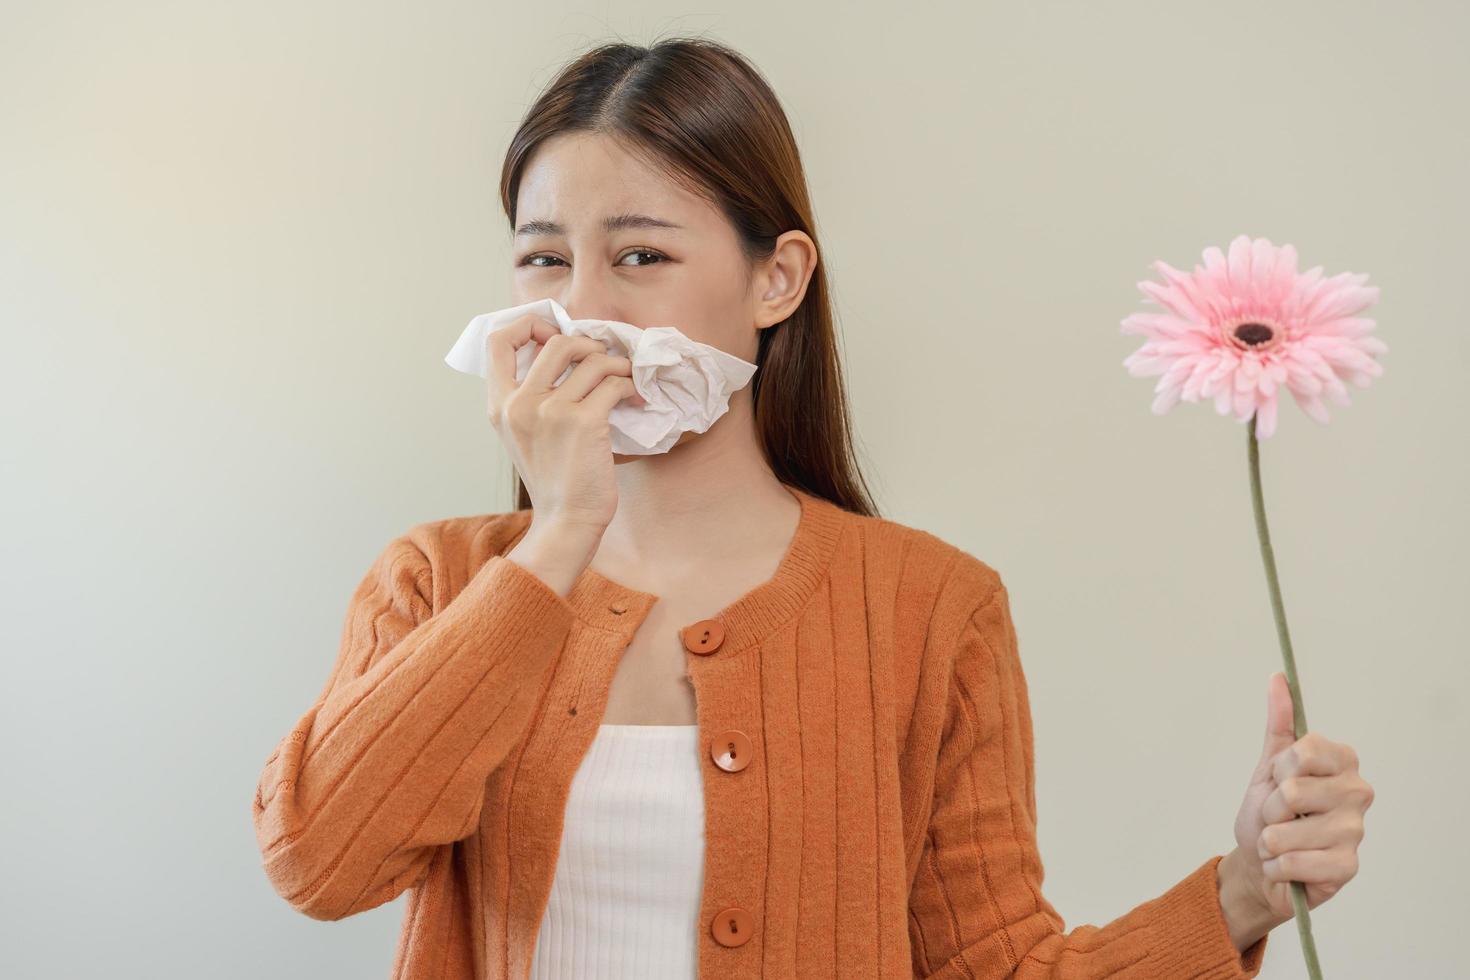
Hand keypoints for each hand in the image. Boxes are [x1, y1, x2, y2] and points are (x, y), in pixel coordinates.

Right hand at [484, 313, 646, 532]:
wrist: (566, 521)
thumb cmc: (554, 479)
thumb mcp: (524, 435)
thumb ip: (530, 398)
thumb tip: (563, 354)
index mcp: (500, 405)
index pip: (497, 340)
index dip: (527, 325)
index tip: (553, 334)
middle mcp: (520, 403)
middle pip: (556, 342)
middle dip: (588, 344)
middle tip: (604, 360)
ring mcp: (551, 411)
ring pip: (592, 359)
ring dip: (617, 364)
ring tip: (626, 379)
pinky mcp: (584, 422)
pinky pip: (613, 383)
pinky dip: (629, 385)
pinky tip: (634, 398)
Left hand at [1231, 671, 1374, 921]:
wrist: (1262, 861)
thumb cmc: (1269, 812)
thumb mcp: (1269, 764)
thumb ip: (1279, 722)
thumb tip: (1279, 677)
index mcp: (1342, 761)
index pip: (1304, 751)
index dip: (1279, 769)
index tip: (1280, 778)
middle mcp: (1358, 792)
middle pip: (1292, 792)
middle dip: (1269, 808)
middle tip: (1278, 815)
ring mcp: (1356, 831)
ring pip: (1286, 831)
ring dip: (1269, 840)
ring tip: (1280, 841)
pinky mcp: (1347, 867)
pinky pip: (1292, 862)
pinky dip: (1277, 865)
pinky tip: (1287, 865)